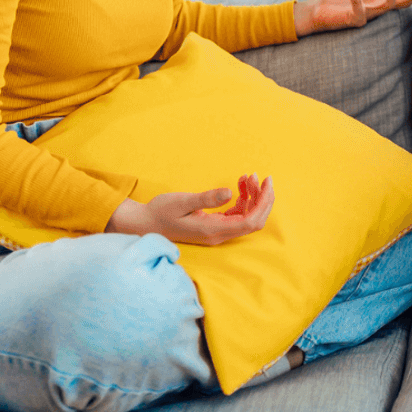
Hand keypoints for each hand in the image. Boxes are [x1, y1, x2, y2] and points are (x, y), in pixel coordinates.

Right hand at [106, 173, 274, 245]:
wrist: (144, 223)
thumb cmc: (160, 212)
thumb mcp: (182, 201)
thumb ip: (207, 198)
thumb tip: (229, 192)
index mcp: (213, 230)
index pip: (251, 221)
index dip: (264, 203)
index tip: (267, 182)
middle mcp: (219, 234)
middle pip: (253, 221)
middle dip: (262, 199)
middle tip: (262, 177)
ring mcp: (217, 231)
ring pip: (247, 216)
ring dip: (252, 197)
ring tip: (248, 176)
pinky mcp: (214, 226)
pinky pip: (236, 214)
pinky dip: (242, 199)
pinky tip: (239, 184)